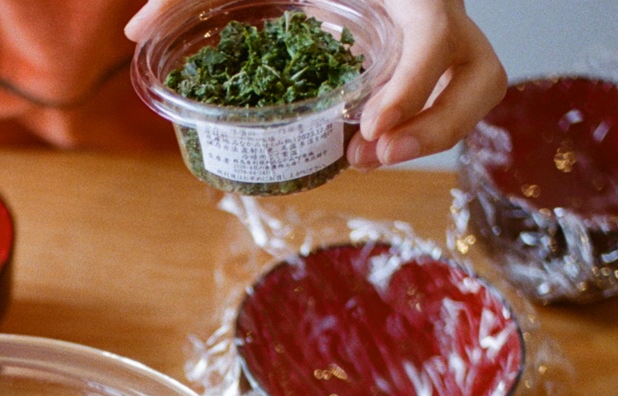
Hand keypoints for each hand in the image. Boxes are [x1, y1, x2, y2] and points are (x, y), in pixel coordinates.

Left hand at [126, 0, 505, 168]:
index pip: (438, 31)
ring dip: (428, 140)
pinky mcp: (418, 65)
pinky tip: (354, 148)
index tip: (369, 125)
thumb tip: (136, 29)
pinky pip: (436, 105)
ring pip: (473, 97)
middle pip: (482, 76)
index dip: (416, 84)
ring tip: (360, 159)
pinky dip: (407, 133)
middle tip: (371, 152)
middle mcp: (430, 12)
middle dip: (437, 126)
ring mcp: (432, 42)